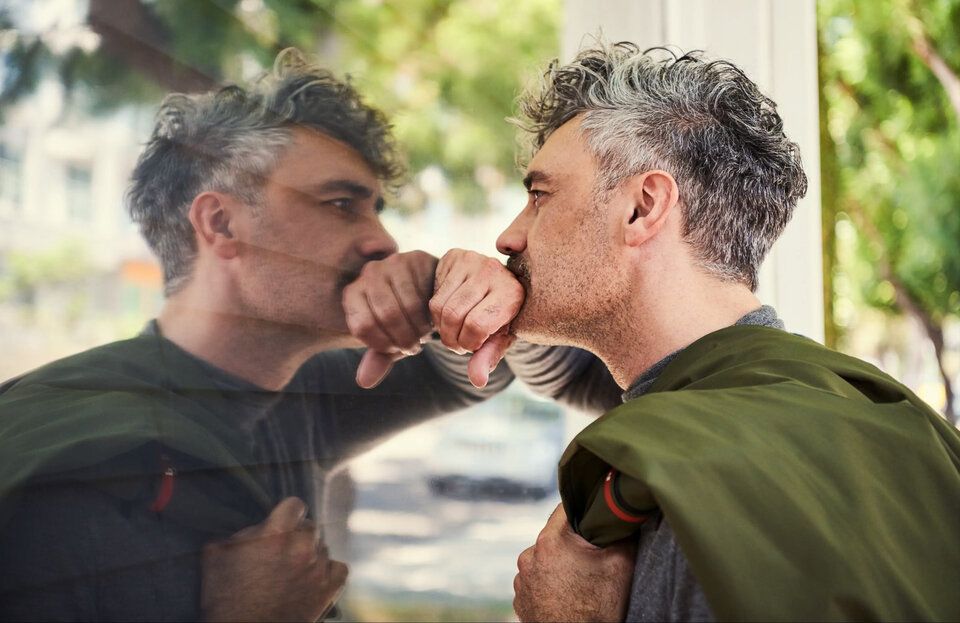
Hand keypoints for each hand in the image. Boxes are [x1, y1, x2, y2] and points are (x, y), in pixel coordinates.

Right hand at [201, 497, 347, 621]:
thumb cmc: (224, 599)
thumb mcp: (216, 556)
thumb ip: (236, 534)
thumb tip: (249, 529)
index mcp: (276, 534)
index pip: (295, 504)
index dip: (287, 513)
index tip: (281, 523)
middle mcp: (302, 547)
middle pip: (310, 527)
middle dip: (296, 536)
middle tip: (281, 553)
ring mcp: (317, 569)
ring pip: (322, 548)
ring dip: (310, 555)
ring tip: (291, 571)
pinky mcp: (327, 591)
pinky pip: (339, 569)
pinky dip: (329, 571)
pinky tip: (314, 577)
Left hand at [342, 251, 437, 387]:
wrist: (431, 294)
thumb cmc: (405, 320)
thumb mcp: (391, 341)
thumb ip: (378, 359)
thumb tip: (364, 381)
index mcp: (353, 294)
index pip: (362, 326)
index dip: (383, 344)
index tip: (397, 349)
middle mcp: (368, 274)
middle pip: (385, 315)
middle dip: (404, 337)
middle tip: (415, 346)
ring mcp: (391, 263)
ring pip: (405, 305)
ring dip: (419, 327)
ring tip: (424, 332)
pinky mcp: (415, 258)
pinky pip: (423, 292)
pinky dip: (430, 313)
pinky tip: (432, 317)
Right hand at [429, 249, 523, 387]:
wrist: (499, 284)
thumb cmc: (501, 317)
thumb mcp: (500, 339)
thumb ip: (488, 358)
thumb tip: (477, 380)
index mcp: (512, 293)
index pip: (476, 325)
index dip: (469, 343)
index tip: (473, 347)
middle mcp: (493, 271)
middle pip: (453, 316)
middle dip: (452, 338)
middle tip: (459, 344)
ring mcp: (472, 260)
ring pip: (439, 306)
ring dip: (442, 328)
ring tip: (454, 331)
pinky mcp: (455, 256)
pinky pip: (434, 293)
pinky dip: (437, 312)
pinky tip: (449, 313)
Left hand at [514, 504, 636, 622]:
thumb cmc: (597, 609)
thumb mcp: (620, 563)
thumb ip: (619, 532)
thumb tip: (620, 516)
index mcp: (550, 541)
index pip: (565, 509)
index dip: (584, 510)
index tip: (595, 520)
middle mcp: (529, 557)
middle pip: (555, 536)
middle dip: (573, 544)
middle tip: (592, 561)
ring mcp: (522, 580)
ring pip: (545, 560)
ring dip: (560, 565)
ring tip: (579, 584)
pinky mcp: (521, 599)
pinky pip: (537, 581)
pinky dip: (550, 584)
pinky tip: (567, 596)